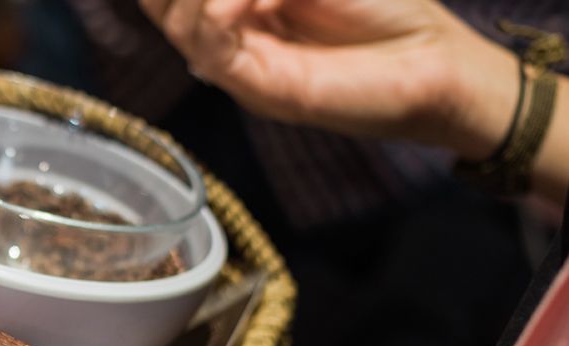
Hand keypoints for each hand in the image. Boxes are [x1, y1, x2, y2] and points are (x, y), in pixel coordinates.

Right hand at [138, 0, 519, 161]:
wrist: (431, 61)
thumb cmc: (386, 9)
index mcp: (241, 4)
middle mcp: (230, 33)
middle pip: (163, 2)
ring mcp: (238, 63)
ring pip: (178, 20)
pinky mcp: (255, 87)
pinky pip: (209, 49)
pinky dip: (216, 15)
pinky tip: (248, 2)